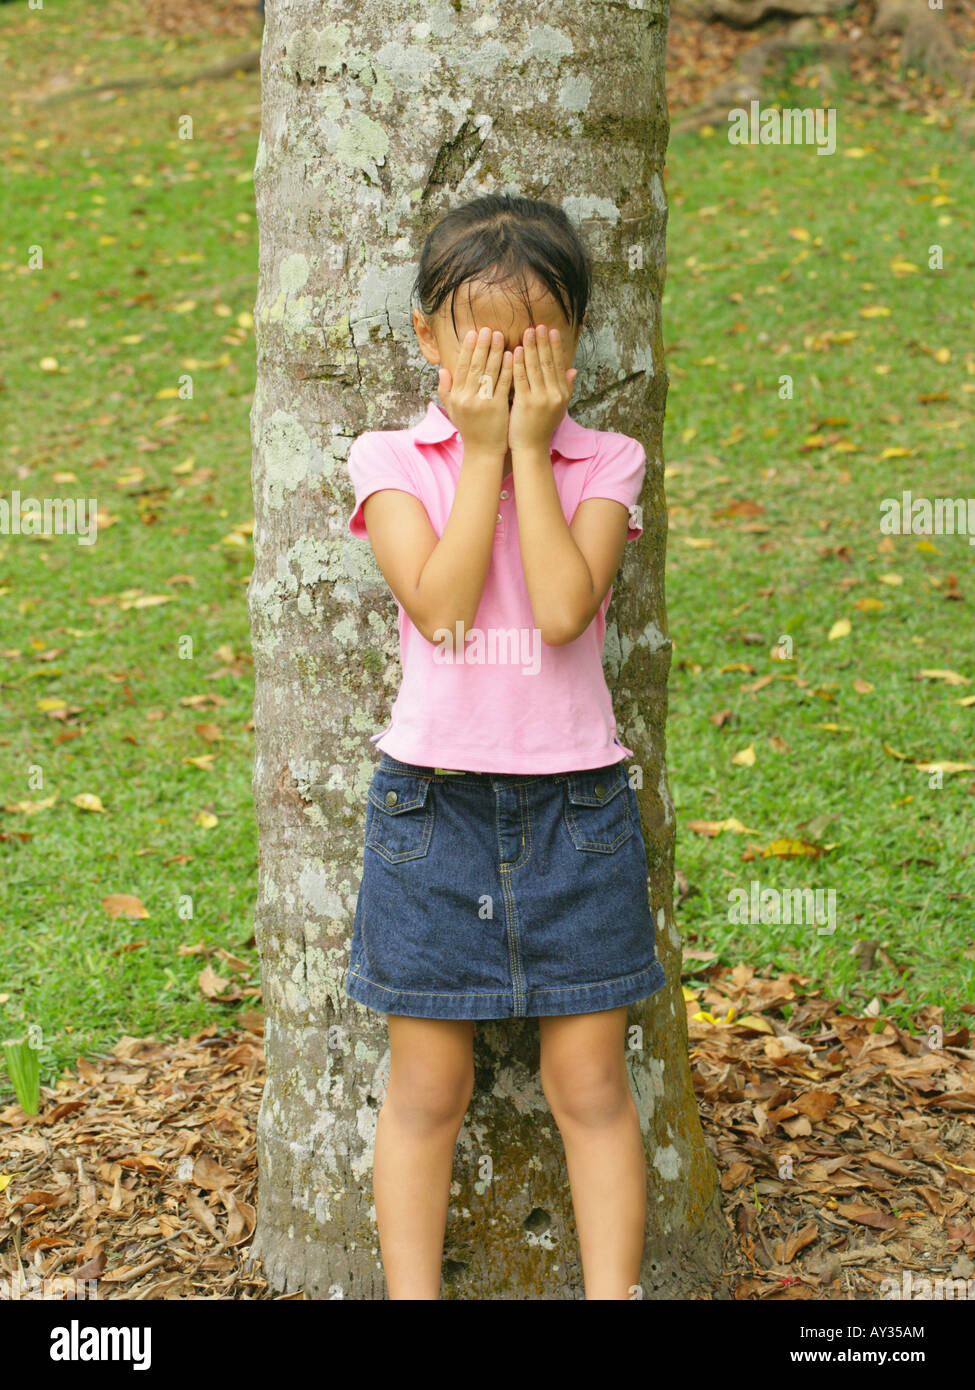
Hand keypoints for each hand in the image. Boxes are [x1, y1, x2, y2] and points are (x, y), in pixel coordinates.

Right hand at [436, 327, 512, 458]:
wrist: (482, 452)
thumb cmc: (469, 429)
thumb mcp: (453, 410)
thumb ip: (446, 390)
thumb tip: (442, 370)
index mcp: (456, 396)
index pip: (461, 367)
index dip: (468, 349)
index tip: (473, 333)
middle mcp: (467, 398)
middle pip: (475, 366)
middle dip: (482, 346)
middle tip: (488, 329)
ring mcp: (483, 403)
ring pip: (489, 372)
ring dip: (495, 352)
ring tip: (501, 336)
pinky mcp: (498, 407)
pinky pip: (503, 384)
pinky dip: (507, 368)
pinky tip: (512, 355)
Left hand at [507, 324, 577, 454]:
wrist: (531, 449)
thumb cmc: (541, 427)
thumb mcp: (559, 407)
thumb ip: (566, 387)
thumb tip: (574, 369)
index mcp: (563, 393)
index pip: (559, 365)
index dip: (556, 346)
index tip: (551, 330)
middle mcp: (555, 395)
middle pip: (548, 363)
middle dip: (543, 342)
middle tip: (538, 325)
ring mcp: (541, 399)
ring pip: (535, 368)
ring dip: (531, 348)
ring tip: (527, 332)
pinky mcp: (526, 403)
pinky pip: (521, 379)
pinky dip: (518, 364)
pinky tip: (514, 351)